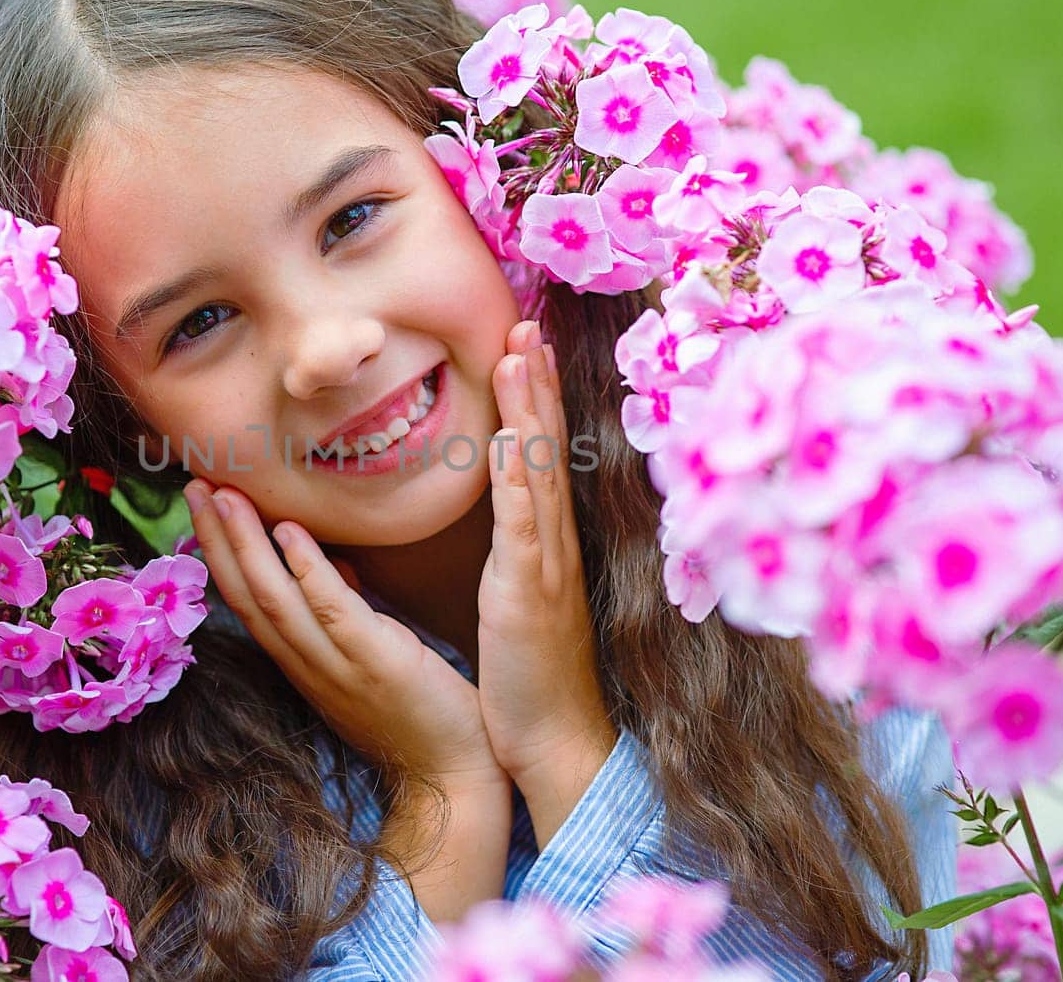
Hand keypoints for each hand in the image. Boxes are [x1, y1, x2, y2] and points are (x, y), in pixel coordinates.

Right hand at [182, 479, 502, 790]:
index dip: (220, 551)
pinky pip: (333, 612)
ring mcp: (337, 666)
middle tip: (193, 482)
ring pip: (275, 600)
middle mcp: (307, 665)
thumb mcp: (370, 656)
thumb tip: (327, 565)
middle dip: (216, 538)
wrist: (454, 776)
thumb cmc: (419, 714)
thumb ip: (344, 613)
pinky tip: (289, 532)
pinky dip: (307, 570)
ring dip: (245, 544)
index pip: (247, 600)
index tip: (202, 502)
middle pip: (246, 595)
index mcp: (303, 662)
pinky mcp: (377, 663)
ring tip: (223, 495)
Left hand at [476, 320, 616, 841]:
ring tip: (522, 352)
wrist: (555, 741)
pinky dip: (520, 477)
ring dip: (531, 409)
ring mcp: (546, 564)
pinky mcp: (528, 592)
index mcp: (548, 543)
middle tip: (529, 321)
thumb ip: (516, 555)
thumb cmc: (533, 677)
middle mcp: (555, 543)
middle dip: (538, 383)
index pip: (542, 457)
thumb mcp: (519, 601)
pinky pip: (525, 524)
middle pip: (548, 448)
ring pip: (539, 472)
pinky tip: (511, 437)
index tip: (526, 345)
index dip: (536, 400)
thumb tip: (506, 519)